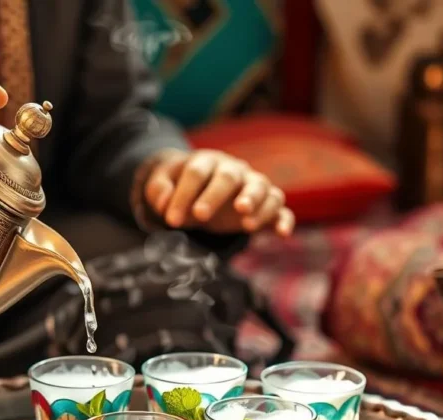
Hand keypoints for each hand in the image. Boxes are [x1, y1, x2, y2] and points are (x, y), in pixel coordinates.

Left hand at [143, 149, 293, 236]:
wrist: (205, 186)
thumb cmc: (185, 186)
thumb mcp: (164, 183)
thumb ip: (158, 190)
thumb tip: (164, 204)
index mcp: (206, 162)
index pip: (195, 173)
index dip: (183, 195)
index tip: (171, 220)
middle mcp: (234, 170)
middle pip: (227, 178)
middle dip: (214, 196)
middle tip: (200, 216)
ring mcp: (254, 186)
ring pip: (261, 188)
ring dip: (256, 203)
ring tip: (246, 223)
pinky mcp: (268, 205)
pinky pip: (281, 209)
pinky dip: (284, 220)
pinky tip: (281, 234)